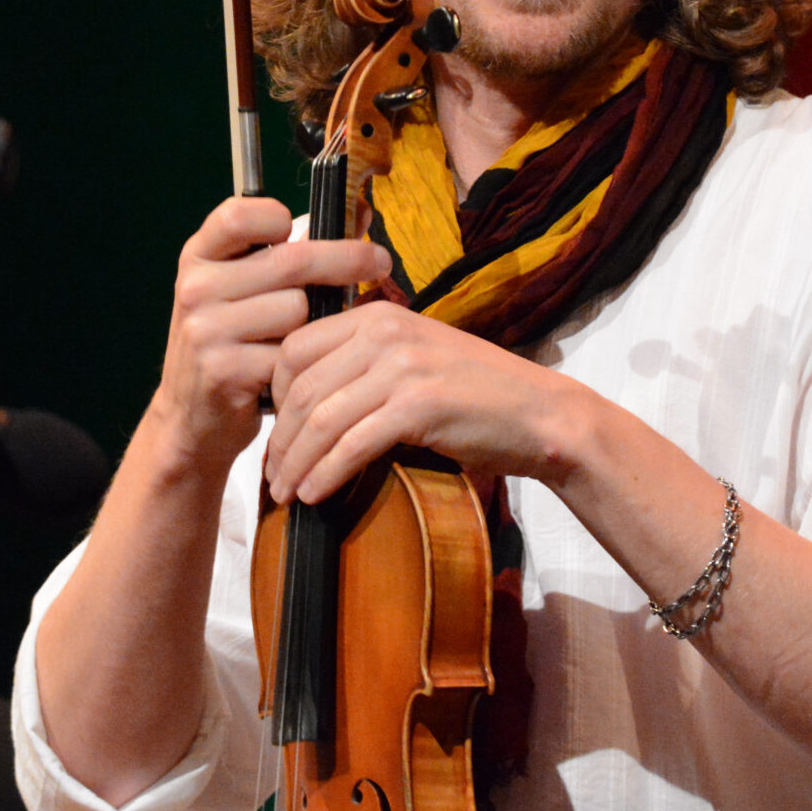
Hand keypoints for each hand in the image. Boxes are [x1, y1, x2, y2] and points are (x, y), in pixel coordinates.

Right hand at [147, 197, 388, 479]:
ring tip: (298, 341)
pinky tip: (292, 372)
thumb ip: (296, 250)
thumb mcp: (246, 289)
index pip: (239, 215)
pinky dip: (303, 364)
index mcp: (199, 258)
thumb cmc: (234, 342)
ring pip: (298, 309)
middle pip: (291, 260)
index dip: (276, 217)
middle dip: (346, 260)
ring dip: (314, 326)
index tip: (303, 229)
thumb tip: (363, 211)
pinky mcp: (224, 371)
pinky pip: (292, 354)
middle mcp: (196, 288)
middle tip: (381, 263)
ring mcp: (206, 330)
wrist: (192, 418)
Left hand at [264, 302, 585, 503]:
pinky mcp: (419, 406)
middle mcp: (385, 332)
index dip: (274, 395)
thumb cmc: (477, 395)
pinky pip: (353, 445)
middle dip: (279, 438)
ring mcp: (403, 368)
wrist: (540, 414)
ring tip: (284, 493)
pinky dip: (326, 474)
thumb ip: (364, 364)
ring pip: (321, 418)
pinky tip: (314, 495)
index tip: (275, 433)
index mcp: (378, 315)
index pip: (295, 348)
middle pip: (301, 386)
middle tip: (271, 475)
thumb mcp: (414, 359)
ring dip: (295, 463)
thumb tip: (305, 403)